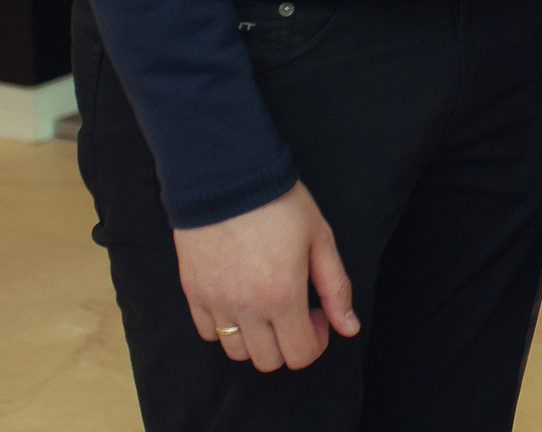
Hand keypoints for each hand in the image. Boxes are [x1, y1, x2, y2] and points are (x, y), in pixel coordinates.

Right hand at [175, 180, 356, 371]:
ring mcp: (215, 303)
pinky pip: (208, 333)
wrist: (227, 179)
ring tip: (267, 306)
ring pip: (237, 353)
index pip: (300, 355)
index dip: (317, 341)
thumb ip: (336, 288)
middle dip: (289, 342)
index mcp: (282, 296)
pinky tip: (240, 299)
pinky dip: (226, 327)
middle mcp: (246, 308)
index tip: (318, 314)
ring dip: (257, 339)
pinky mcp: (193, 294)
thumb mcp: (320, 239)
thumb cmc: (279, 204)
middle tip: (296, 309)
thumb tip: (348, 328)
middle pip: (268, 361)